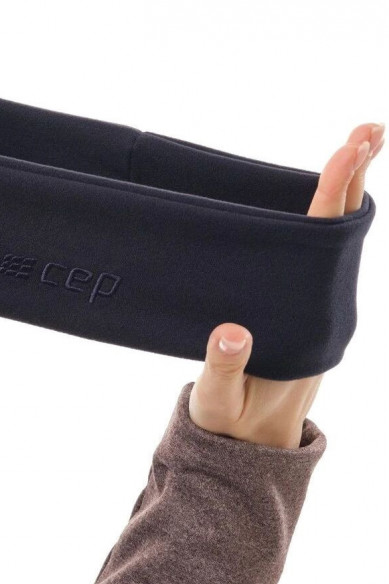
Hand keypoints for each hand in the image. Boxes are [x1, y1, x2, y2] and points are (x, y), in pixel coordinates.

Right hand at [190, 123, 384, 448]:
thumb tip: (230, 329)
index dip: (333, 201)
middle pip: (342, 238)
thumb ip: (221, 370)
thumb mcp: (218, 406)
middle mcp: (324, 314)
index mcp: (311, 330)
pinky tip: (321, 199)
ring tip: (354, 147)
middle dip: (354, 182)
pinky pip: (319, 259)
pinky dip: (326, 221)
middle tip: (366, 131)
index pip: (324, 251)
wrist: (253, 452)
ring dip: (345, 196)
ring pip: (336, 246)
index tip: (345, 152)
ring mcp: (317, 312)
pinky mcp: (304, 313)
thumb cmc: (233, 430)